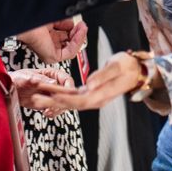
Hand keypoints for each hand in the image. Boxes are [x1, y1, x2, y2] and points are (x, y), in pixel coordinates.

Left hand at [10, 67, 72, 117]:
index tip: (67, 94)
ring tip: (48, 111)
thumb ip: (41, 80)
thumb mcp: (29, 77)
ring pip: (62, 103)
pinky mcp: (47, 103)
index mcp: (52, 74)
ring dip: (57, 108)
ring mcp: (51, 95)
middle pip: (67, 93)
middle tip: (55, 106)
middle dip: (63, 101)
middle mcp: (54, 84)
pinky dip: (52, 113)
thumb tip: (53, 82)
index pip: (67, 80)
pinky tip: (46, 112)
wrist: (11, 89)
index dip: (69, 87)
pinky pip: (54, 109)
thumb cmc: (19, 78)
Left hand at [17, 19, 87, 64]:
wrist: (27, 20)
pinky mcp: (52, 57)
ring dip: (79, 37)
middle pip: (69, 42)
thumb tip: (74, 25)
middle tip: (82, 25)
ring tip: (82, 28)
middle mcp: (48, 43)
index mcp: (47, 34)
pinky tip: (79, 34)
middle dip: (78, 33)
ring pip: (71, 48)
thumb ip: (66, 23)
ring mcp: (50, 51)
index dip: (74, 29)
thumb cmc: (35, 18)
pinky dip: (77, 43)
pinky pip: (70, 53)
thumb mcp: (55, 18)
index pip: (66, 35)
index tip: (79, 23)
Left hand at [18, 52, 147, 113]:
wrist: (137, 71)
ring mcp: (93, 98)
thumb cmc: (128, 66)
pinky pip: (73, 99)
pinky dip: (60, 99)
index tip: (50, 95)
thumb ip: (103, 76)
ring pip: (69, 103)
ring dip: (52, 101)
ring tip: (35, 99)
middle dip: (51, 102)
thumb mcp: (117, 66)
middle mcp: (96, 99)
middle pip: (70, 104)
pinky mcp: (91, 94)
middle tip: (34, 99)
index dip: (63, 98)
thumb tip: (89, 84)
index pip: (79, 99)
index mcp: (101, 94)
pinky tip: (49, 99)